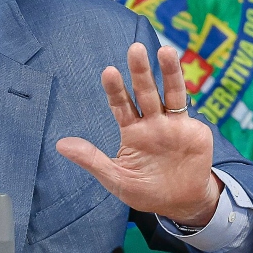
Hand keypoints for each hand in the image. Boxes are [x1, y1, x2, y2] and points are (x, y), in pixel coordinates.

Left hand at [56, 43, 221, 226]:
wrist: (182, 203)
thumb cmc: (147, 191)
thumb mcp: (116, 179)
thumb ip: (92, 159)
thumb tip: (60, 144)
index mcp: (132, 132)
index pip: (121, 105)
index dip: (115, 89)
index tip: (109, 71)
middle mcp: (151, 122)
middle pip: (144, 92)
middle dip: (140, 71)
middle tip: (135, 48)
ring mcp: (172, 124)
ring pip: (170, 92)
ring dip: (168, 71)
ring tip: (166, 50)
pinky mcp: (192, 129)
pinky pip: (186, 109)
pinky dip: (184, 91)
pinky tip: (180, 74)